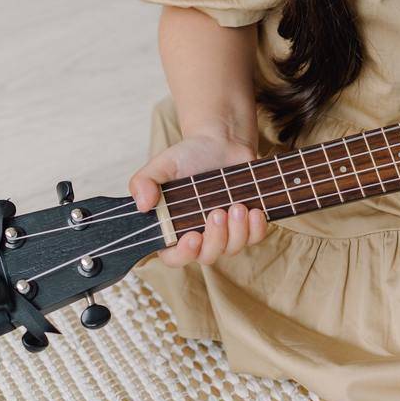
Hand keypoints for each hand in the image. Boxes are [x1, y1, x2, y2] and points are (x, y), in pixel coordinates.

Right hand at [128, 131, 268, 266]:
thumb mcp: (161, 165)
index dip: (183, 255)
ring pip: (233, 248)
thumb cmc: (188, 156)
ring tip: (237, 206)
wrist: (221, 143)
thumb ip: (143, 182)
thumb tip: (142, 205)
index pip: (174, 257)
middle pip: (208, 256)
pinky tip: (254, 211)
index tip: (192, 237)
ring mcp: (226, 232)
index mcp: (174, 229)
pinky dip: (256, 229)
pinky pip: (255, 237)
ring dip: (237, 231)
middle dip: (215, 238)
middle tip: (217, 213)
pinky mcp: (247, 224)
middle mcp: (200, 236)